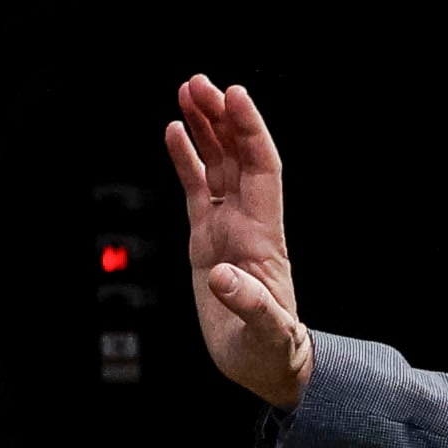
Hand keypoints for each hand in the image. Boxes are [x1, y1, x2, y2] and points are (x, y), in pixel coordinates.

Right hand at [164, 74, 314, 409]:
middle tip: (199, 81)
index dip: (250, 131)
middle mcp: (247, 224)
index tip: (235, 94)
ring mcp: (227, 228)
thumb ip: (249, 305)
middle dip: (221, 117)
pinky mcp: (206, 240)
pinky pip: (195, 190)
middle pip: (237, 156)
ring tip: (186, 91)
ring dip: (204, 128)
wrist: (266, 366)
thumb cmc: (272, 352)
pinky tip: (174, 131)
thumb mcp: (265, 334)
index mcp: (263, 237)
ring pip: (216, 165)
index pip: (261, 169)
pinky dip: (185, 160)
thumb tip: (222, 279)